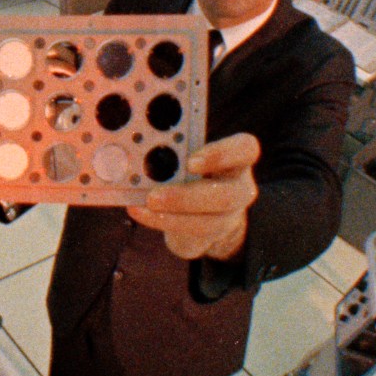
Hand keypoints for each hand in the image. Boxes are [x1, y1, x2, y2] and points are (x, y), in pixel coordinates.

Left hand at [126, 131, 259, 262]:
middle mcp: (238, 187)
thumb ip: (168, 146)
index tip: (191, 161)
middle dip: (187, 197)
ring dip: (173, 216)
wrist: (202, 206)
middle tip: (154, 196)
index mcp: (237, 158)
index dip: (221, 155)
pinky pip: (191, 235)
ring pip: (210, 222)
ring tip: (145, 205)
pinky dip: (161, 222)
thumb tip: (129, 140)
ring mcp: (229, 216)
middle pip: (227, 194)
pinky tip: (140, 212)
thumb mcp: (185, 153)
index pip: (246, 149)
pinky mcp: (212, 235)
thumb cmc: (190, 170)